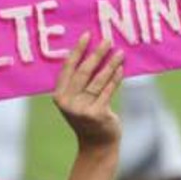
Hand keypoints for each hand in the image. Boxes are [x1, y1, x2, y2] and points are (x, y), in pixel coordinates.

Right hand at [53, 35, 124, 152]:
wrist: (97, 144)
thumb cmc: (87, 116)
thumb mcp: (76, 101)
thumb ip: (77, 83)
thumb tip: (91, 53)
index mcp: (59, 95)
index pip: (68, 68)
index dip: (78, 50)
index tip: (87, 35)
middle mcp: (68, 102)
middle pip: (84, 72)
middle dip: (96, 54)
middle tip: (107, 40)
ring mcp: (82, 109)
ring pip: (98, 81)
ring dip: (110, 64)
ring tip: (119, 52)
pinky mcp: (97, 114)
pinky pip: (108, 91)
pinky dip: (115, 79)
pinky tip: (121, 69)